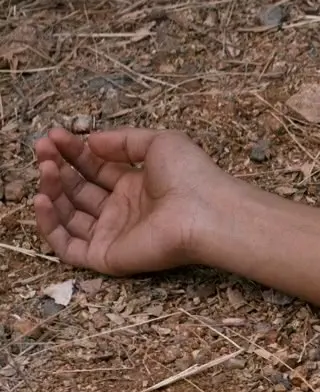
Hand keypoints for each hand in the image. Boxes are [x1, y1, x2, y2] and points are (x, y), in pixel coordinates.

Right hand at [32, 127, 239, 276]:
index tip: (54, 135)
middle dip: (57, 167)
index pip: (94, 169)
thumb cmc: (191, 176)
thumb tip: (91, 140)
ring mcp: (113, 234)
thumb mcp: (159, 143)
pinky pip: (66, 246)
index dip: (73, 152)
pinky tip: (42, 198)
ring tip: (46, 167)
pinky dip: (48, 224)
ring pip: (68, 215)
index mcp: (136, 186)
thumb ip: (123, 141)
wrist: (206, 213)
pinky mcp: (106, 256)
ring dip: (50, 190)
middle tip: (42, 148)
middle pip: (77, 190)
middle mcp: (122, 211)